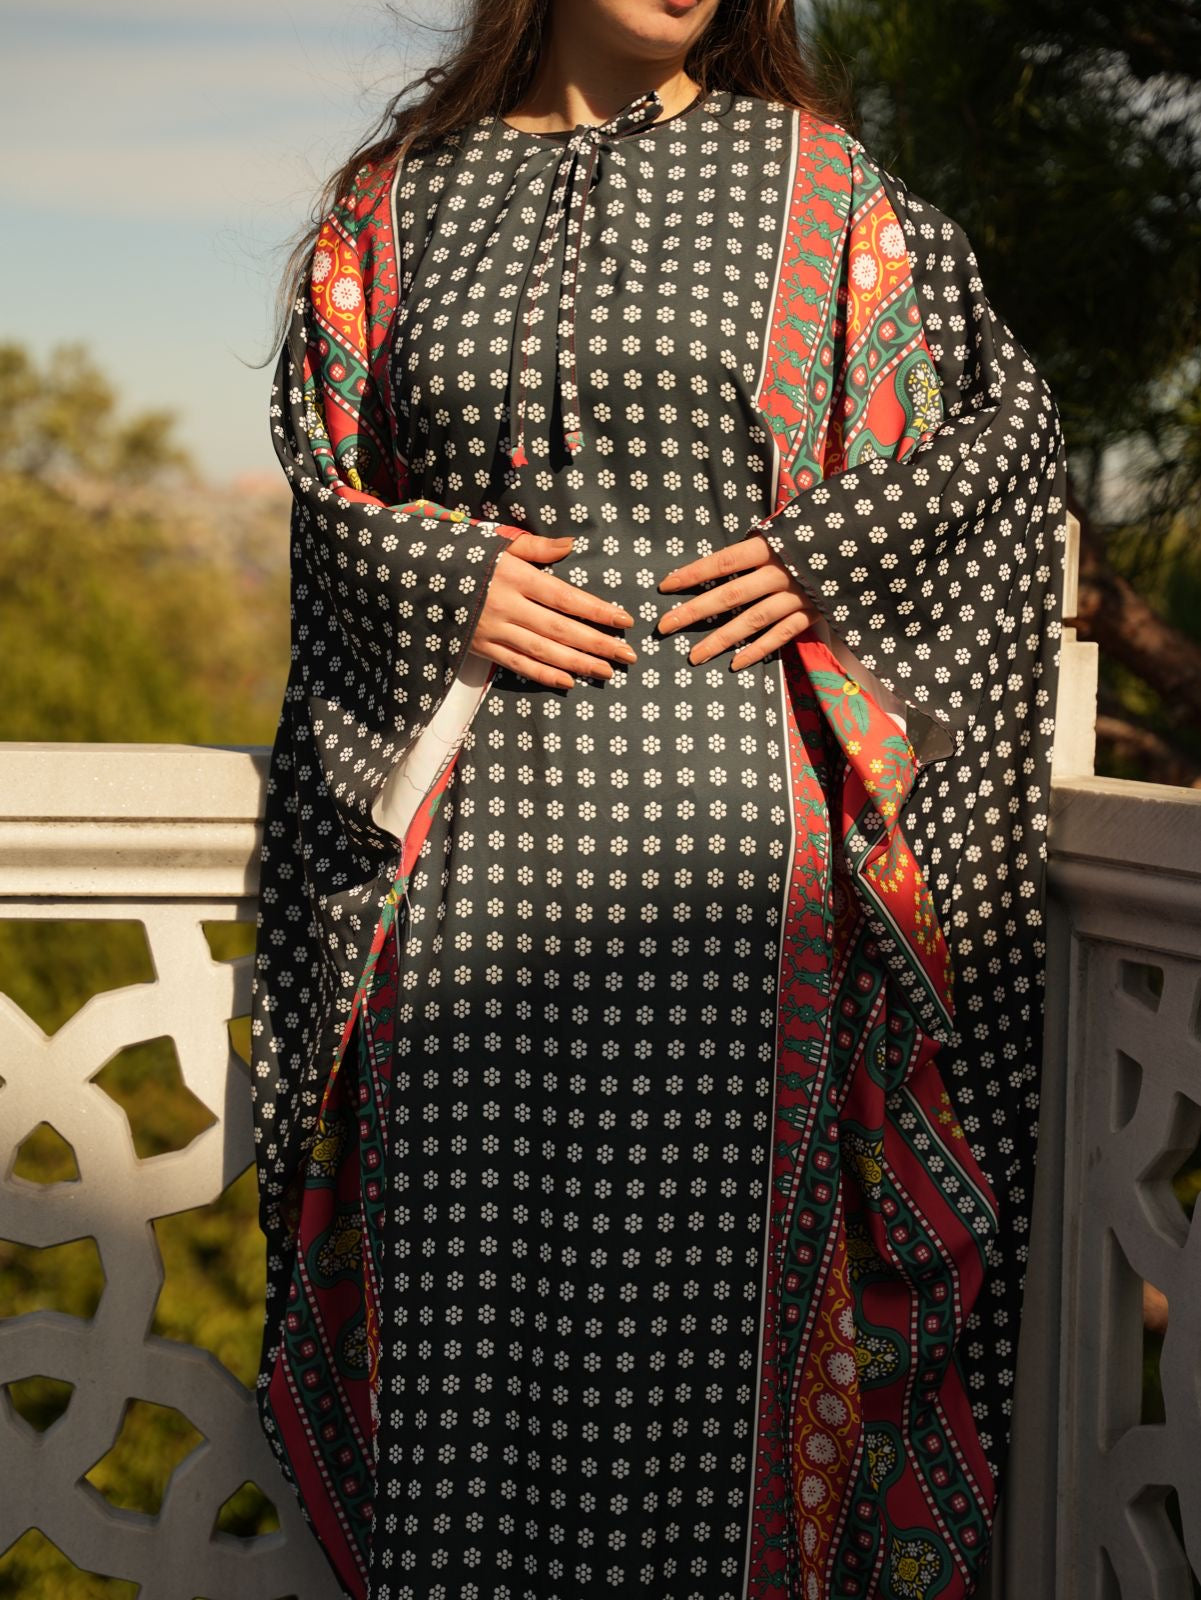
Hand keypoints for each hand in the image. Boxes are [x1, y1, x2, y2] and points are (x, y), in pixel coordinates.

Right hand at [468, 530, 636, 690]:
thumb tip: (571, 544)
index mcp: (515, 577)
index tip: (624, 620)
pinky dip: (543, 675)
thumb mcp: (499, 544)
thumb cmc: (465, 557)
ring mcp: (493, 630)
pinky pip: (517, 665)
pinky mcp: (481, 648)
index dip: (597, 610)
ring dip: (577, 664)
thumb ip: (537, 547)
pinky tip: (569, 682)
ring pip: (543, 651)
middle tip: (628, 656)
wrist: (415, 578)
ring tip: (607, 672)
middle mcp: (506, 606)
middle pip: (560, 629)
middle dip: (597, 644)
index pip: (565, 597)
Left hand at [656, 534, 819, 667]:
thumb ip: (758, 542)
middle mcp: (781, 572)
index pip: (723, 561)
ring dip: (720, 640)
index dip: (693, 573)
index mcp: (771, 545)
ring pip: (752, 621)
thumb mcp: (788, 526)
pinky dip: (758, 650)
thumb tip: (724, 557)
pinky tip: (734, 664)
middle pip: (730, 594)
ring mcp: (797, 596)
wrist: (865, 543)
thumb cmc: (816, 532)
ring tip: (694, 656)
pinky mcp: (812, 614)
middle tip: (664, 627)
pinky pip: (781, 636)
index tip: (665, 586)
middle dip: (694, 611)